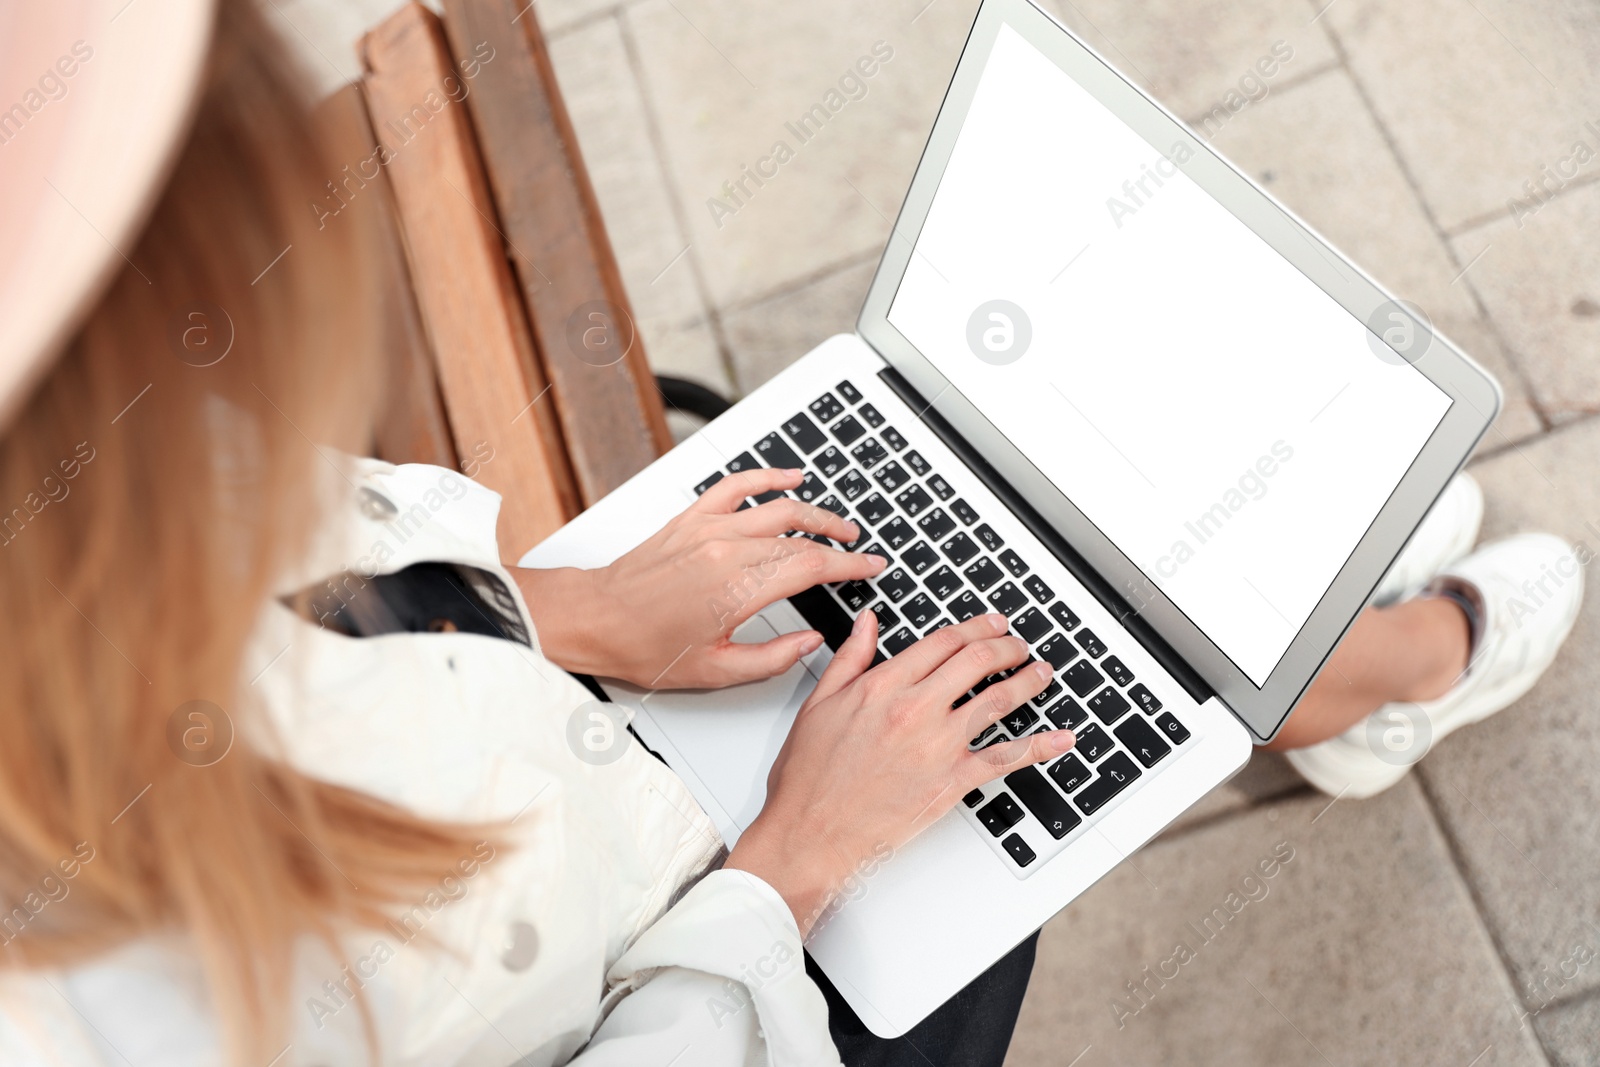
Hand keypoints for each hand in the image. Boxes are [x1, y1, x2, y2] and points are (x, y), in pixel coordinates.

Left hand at [514, 467, 886, 688]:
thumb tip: (810, 642)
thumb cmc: (643, 645)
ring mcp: (708, 529)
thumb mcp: (715, 671)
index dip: (848, 566)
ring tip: (840, 525)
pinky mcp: (691, 519)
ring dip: (815, 513)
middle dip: (839, 544)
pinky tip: (788, 477)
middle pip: (799, 538)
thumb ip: (772, 659)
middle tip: (862, 551)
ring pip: (777, 508)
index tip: (869, 567)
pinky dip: (766, 477)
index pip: (810, 567)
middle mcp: (725, 550)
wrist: (594, 618)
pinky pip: (736, 486)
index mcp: (736, 588)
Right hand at [725, 611, 1077, 936]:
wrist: (810, 834)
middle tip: (1018, 644)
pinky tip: (1059, 739)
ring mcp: (936, 746)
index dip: (975, 628)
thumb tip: (868, 623)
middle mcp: (914, 709)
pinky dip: (1039, 747)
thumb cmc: (809, 779)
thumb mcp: (818, 704)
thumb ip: (849, 658)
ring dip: (1026, 682)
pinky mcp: (951, 782)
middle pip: (976, 662)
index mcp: (882, 686)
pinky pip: (1005, 759)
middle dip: (1006, 646)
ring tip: (1041, 673)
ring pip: (996, 701)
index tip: (991, 624)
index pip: (942, 642)